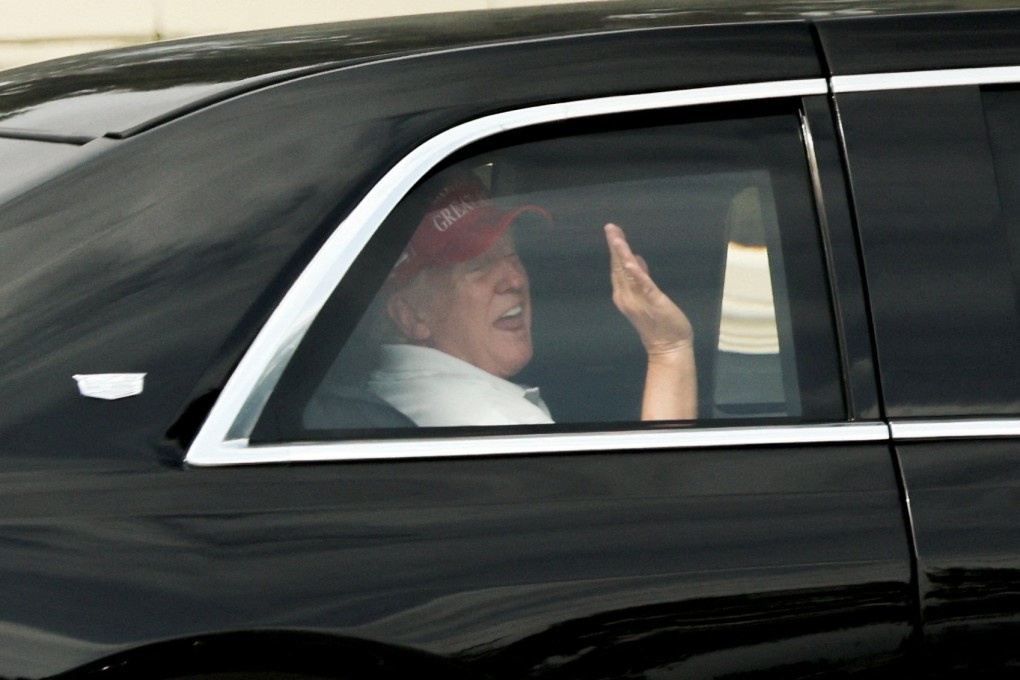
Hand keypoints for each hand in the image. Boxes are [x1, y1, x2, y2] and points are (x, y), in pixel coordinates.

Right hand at [605, 223, 693, 358]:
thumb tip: (637, 260)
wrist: (668, 347)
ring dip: (621, 254)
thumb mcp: (648, 296)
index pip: (618, 267)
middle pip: (618, 266)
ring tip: (616, 237)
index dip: (615, 249)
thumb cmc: (660, 323)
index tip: (613, 231)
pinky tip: (632, 260)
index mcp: (624, 294)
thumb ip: (641, 278)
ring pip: (626, 272)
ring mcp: (638, 299)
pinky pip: (643, 285)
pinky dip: (636, 273)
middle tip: (610, 227)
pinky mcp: (653, 301)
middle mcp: (626, 296)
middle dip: (614, 246)